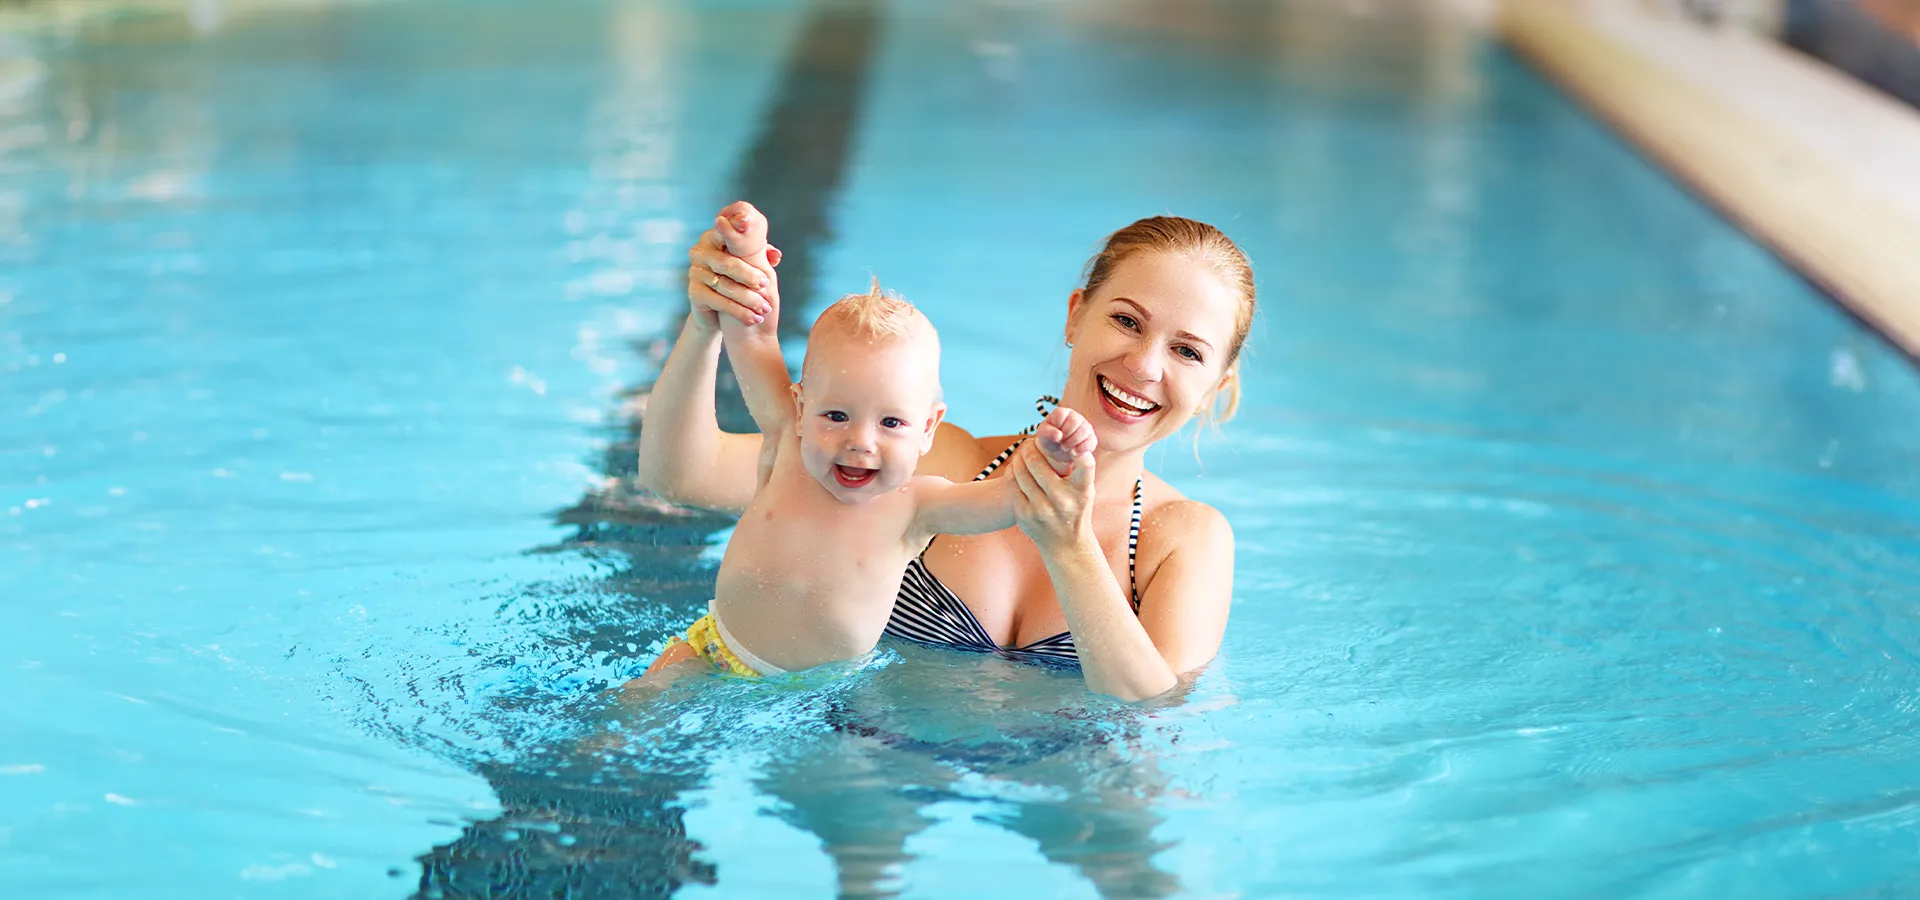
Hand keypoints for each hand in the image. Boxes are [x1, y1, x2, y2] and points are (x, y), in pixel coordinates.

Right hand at [686, 201, 782, 329]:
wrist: (719, 313)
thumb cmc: (739, 281)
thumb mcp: (752, 265)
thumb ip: (762, 254)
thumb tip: (775, 255)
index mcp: (714, 237)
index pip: (727, 231)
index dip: (737, 227)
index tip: (748, 224)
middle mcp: (700, 252)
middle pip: (727, 262)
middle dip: (749, 275)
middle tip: (766, 283)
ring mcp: (695, 272)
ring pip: (725, 285)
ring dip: (748, 298)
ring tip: (764, 308)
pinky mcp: (694, 292)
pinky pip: (719, 301)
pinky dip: (739, 311)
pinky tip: (752, 318)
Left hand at [1011, 439, 1095, 553]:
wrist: (1065, 544)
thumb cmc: (1076, 508)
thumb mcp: (1085, 490)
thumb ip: (1081, 467)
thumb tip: (1072, 440)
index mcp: (1081, 491)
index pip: (1085, 466)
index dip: (1080, 452)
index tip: (1071, 444)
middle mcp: (1062, 501)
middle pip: (1038, 464)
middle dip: (1030, 448)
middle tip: (1029, 441)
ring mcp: (1041, 510)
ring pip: (1021, 472)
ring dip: (1019, 457)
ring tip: (1021, 452)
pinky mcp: (1024, 516)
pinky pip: (1012, 486)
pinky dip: (1012, 472)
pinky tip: (1015, 467)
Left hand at [1032, 406, 1095, 475]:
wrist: (1058, 452)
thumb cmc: (1050, 440)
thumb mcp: (1043, 436)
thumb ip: (1047, 432)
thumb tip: (1058, 435)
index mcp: (1062, 413)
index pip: (1061, 414)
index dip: (1056, 426)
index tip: (1054, 434)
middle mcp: (1075, 417)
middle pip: (1075, 421)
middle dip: (1065, 435)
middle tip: (1060, 443)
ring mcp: (1085, 427)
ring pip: (1084, 430)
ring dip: (1072, 442)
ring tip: (1065, 447)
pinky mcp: (1091, 438)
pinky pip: (1091, 442)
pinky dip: (1081, 449)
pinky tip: (1073, 452)